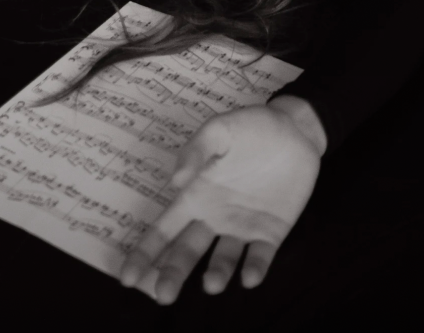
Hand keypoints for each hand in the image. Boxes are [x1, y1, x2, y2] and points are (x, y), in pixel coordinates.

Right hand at [118, 103, 321, 303]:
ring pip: (223, 258)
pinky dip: (254, 267)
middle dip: (172, 273)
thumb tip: (176, 180)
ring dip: (216, 273)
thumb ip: (197, 151)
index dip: (145, 253)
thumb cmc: (250, 127)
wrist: (295, 131)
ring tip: (211, 284)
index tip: (128, 277)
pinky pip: (261, 255)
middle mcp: (213, 216)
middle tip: (164, 296)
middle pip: (186, 251)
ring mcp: (242, 226)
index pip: (163, 229)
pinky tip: (250, 277)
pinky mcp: (272, 231)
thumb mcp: (219, 130)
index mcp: (194, 195)